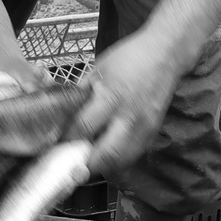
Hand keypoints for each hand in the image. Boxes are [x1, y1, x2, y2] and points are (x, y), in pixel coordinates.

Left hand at [69, 31, 184, 176]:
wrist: (165, 54)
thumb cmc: (129, 57)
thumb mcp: (98, 70)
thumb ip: (83, 94)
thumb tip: (65, 114)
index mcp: (111, 97)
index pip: (83, 128)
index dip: (66, 140)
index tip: (55, 144)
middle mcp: (129, 117)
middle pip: (105, 155)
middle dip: (85, 165)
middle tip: (70, 166)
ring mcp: (144, 128)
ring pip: (121, 161)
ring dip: (102, 167)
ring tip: (87, 163)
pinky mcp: (154, 132)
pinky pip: (133, 155)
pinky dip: (118, 160)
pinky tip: (107, 154)